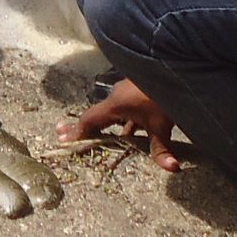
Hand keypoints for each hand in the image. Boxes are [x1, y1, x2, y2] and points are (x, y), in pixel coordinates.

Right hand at [61, 78, 181, 171]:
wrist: (174, 67)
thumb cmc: (163, 96)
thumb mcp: (162, 125)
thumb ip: (162, 148)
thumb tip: (172, 168)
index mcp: (116, 104)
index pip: (90, 120)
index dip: (77, 132)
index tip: (64, 140)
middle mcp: (117, 97)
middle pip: (95, 115)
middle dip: (81, 127)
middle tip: (61, 133)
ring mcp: (127, 93)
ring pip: (110, 113)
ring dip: (102, 125)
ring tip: (95, 136)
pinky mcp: (137, 92)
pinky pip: (123, 110)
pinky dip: (120, 121)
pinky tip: (126, 130)